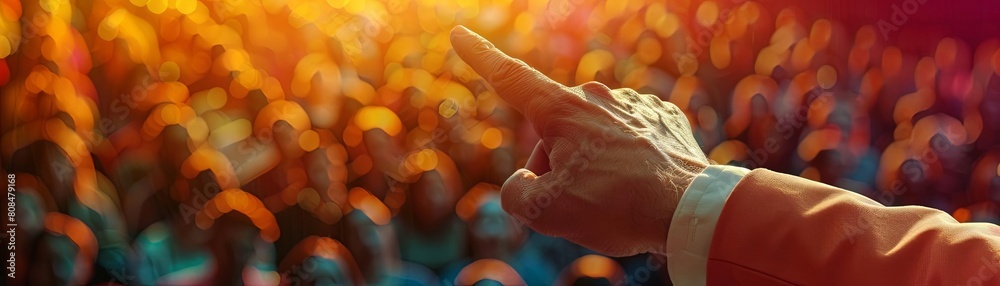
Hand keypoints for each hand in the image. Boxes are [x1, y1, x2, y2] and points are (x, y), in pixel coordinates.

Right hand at [450, 26, 709, 255]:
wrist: (692, 211)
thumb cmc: (615, 207)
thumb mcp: (545, 212)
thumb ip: (515, 194)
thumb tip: (526, 181)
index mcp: (563, 111)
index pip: (510, 78)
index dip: (480, 58)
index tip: (460, 35)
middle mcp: (598, 98)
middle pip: (554, 134)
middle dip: (555, 166)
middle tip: (581, 201)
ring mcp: (635, 106)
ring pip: (592, 140)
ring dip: (593, 168)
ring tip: (617, 199)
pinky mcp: (664, 121)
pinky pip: (629, 142)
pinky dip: (628, 163)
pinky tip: (641, 184)